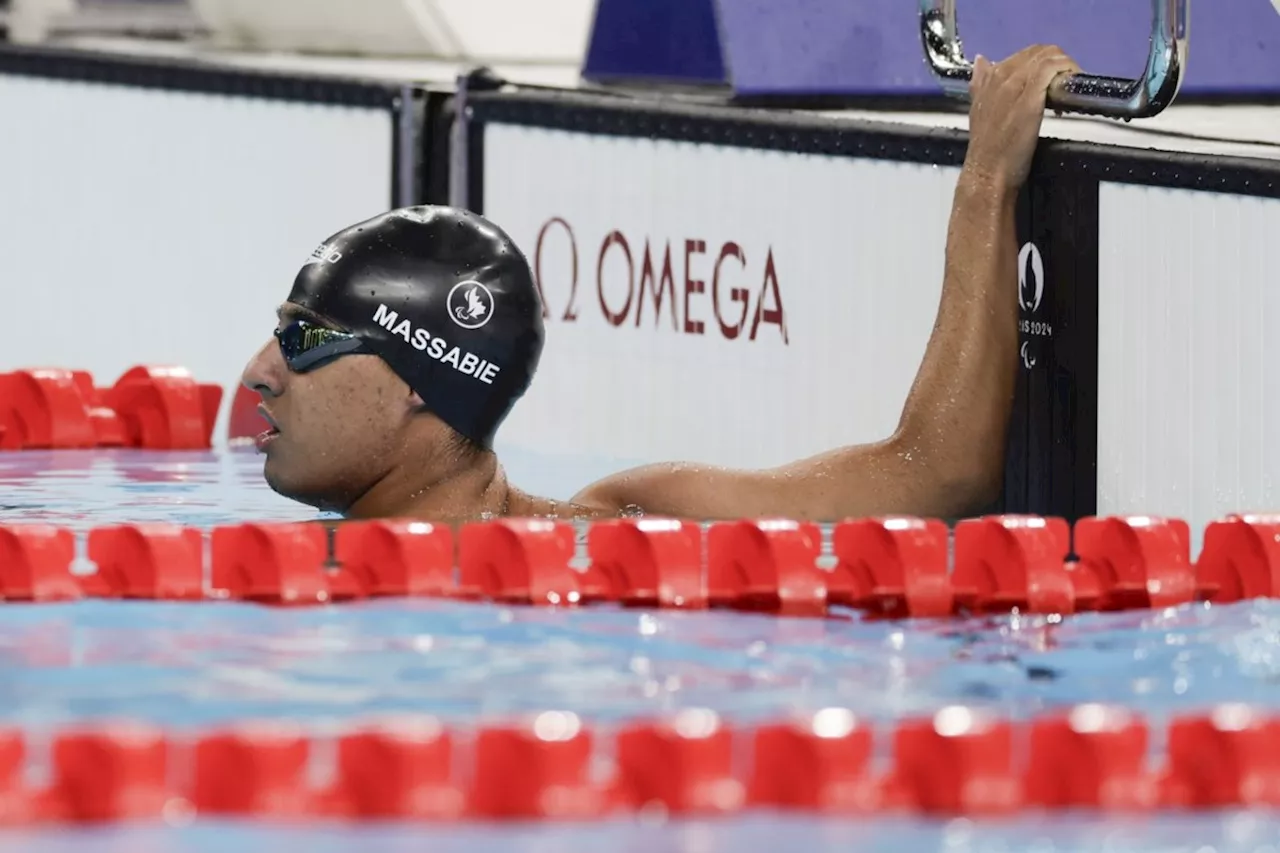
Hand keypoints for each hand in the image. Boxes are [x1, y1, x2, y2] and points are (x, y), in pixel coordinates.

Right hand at [963, 45, 1080, 191]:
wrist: (987, 174)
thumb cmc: (987, 152)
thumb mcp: (978, 112)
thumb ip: (980, 86)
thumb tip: (982, 61)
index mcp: (988, 79)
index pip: (1023, 55)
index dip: (1042, 63)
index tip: (1051, 82)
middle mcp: (1000, 76)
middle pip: (1038, 51)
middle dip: (1057, 62)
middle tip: (1066, 84)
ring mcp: (1015, 85)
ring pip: (1047, 56)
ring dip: (1065, 67)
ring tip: (1071, 88)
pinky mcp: (1030, 97)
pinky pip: (1052, 69)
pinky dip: (1066, 72)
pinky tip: (1072, 89)